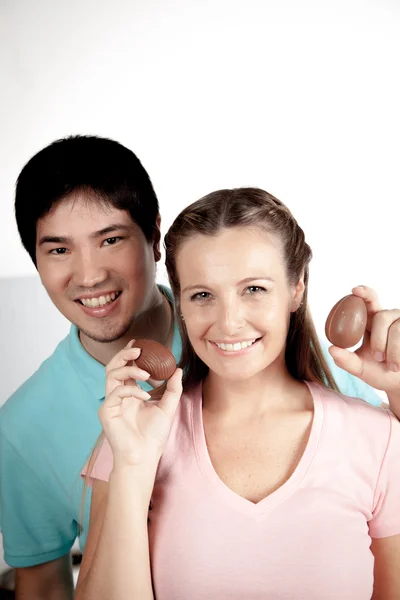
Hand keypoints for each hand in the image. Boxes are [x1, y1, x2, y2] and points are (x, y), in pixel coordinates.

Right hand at [99, 341, 182, 468]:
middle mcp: (118, 396)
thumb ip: (172, 389)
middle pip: (113, 367)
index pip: (126, 368)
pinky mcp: (106, 411)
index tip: (140, 344)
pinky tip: (145, 397)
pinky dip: (132, 391)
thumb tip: (177, 369)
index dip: (130, 354)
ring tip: (146, 374)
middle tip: (138, 350)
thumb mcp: (167, 407)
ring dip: (129, 370)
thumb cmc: (153, 435)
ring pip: (111, 375)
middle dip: (124, 355)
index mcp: (129, 393)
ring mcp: (111, 403)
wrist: (145, 456)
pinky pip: (116, 393)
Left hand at [328, 286, 399, 395]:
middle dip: (379, 339)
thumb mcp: (360, 368)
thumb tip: (330, 348)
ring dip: (392, 351)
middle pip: (382, 316)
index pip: (368, 300)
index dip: (364, 292)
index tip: (354, 290)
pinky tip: (399, 364)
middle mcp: (388, 317)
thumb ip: (346, 360)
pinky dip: (399, 353)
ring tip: (392, 365)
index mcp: (371, 321)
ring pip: (396, 328)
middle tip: (377, 357)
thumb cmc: (379, 373)